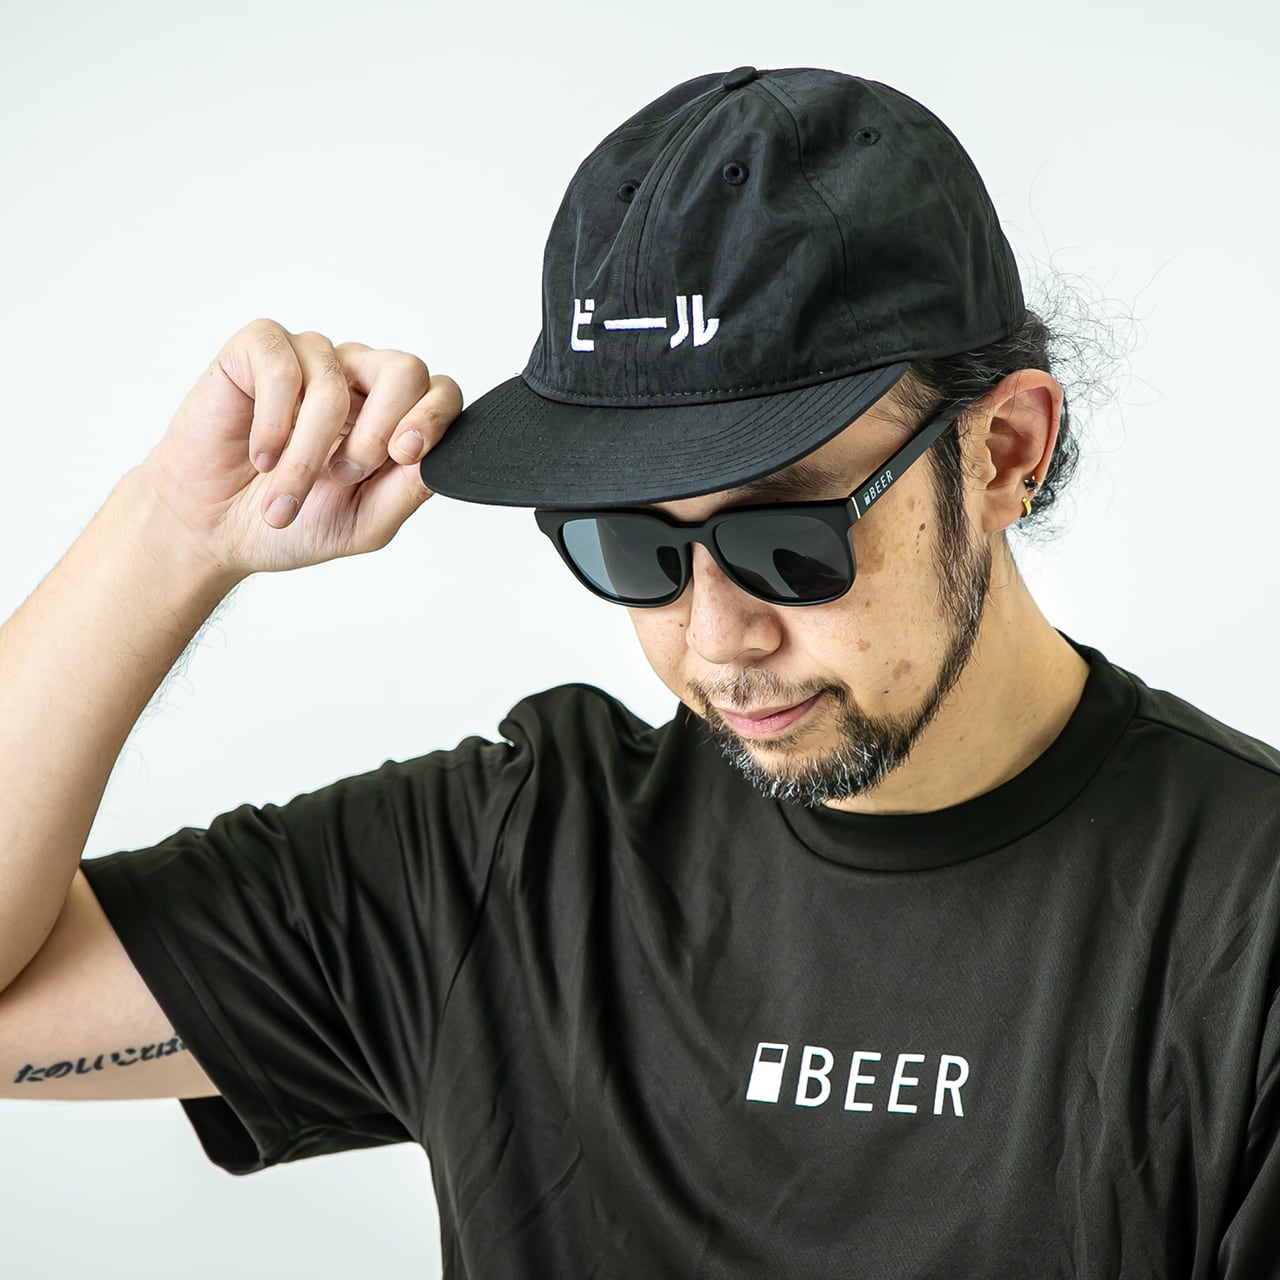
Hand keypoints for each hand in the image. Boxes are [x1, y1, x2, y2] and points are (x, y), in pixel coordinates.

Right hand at [138, 318, 462, 576]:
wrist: (212, 530)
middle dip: (380, 430)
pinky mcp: (260, 349)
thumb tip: (437, 456)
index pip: (440, 393)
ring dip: (309, 454)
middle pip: (405, 370)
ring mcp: (311, 359)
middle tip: (346, 474)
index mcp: (392, 418)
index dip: (433, 418)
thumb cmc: (291, 522)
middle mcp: (358, 380)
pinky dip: (274, 422)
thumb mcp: (363, 523)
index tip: (404, 454)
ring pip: (335, 383)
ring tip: (284, 497)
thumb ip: (408, 490)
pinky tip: (261, 456)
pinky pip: (283, 369)